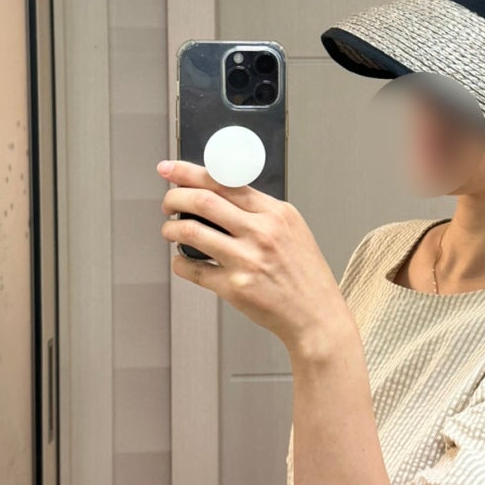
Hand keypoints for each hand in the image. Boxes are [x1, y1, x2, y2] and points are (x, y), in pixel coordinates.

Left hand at [157, 159, 352, 355]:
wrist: (316, 314)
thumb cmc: (305, 275)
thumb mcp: (293, 229)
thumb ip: (262, 212)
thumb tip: (222, 196)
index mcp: (276, 213)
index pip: (225, 182)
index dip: (189, 172)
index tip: (171, 169)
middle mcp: (261, 232)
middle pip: (203, 201)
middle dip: (174, 197)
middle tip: (168, 203)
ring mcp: (247, 259)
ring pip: (191, 232)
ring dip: (171, 229)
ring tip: (170, 231)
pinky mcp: (235, 287)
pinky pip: (192, 269)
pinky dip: (179, 262)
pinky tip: (182, 261)